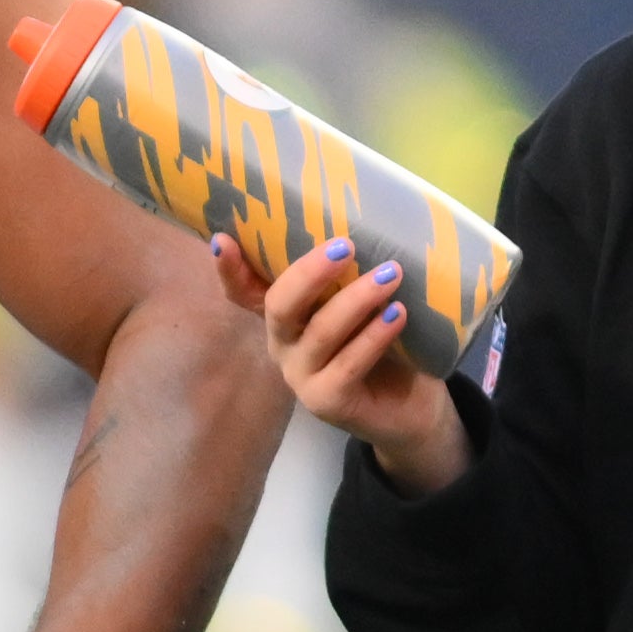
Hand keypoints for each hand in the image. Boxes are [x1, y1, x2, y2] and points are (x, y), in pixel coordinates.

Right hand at [213, 231, 466, 495]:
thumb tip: (360, 223)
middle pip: (279, 306)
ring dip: (357, 299)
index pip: (243, 292)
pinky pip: (348, 364)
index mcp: (283, 318)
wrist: (410, 409)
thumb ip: (347, 275)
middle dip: (309, 273)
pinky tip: (398, 314)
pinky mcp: (327, 402)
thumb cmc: (383, 344)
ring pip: (320, 332)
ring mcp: (301, 377)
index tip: (222, 241)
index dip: (230, 270)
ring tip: (391, 274)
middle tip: (346, 246)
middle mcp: (282, 345)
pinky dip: (374, 336)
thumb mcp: (361, 304)